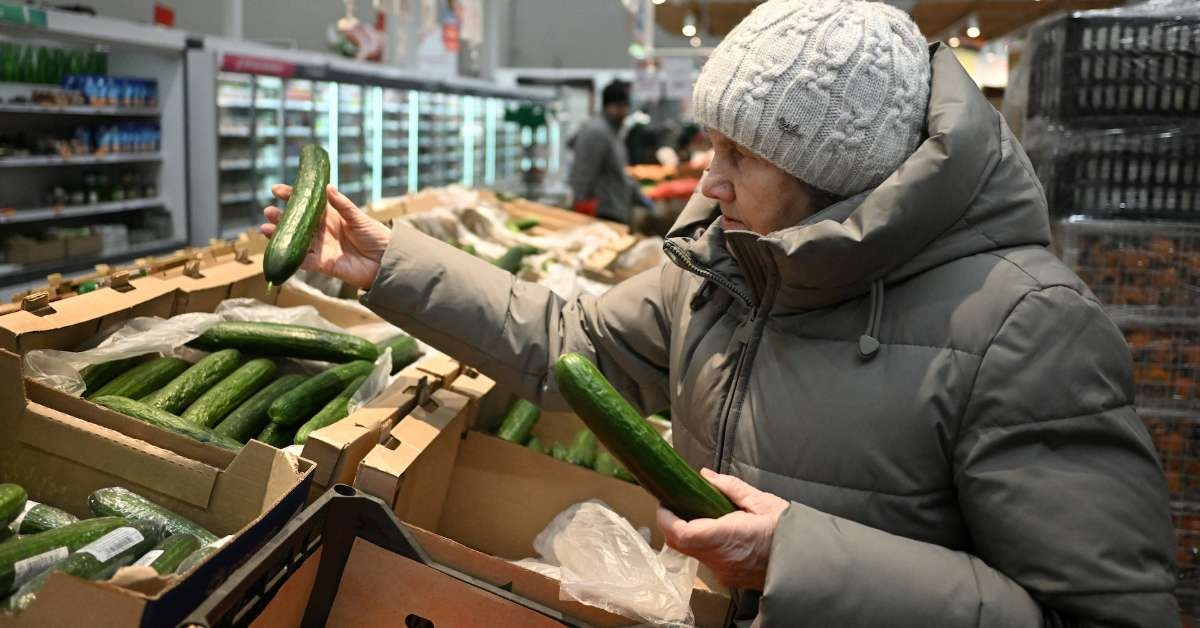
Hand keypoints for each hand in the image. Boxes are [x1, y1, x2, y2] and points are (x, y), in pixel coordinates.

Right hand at [261, 184, 390, 290]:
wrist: (386, 261)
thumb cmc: (376, 236)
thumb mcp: (359, 218)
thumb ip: (343, 205)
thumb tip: (327, 187)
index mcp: (331, 216)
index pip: (307, 204)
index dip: (292, 196)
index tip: (276, 190)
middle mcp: (323, 231)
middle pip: (297, 223)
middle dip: (281, 216)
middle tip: (268, 210)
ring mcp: (321, 248)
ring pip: (295, 241)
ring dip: (280, 235)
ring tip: (265, 227)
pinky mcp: (323, 264)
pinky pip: (303, 261)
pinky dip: (291, 256)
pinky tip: (277, 249)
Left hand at [657, 468, 788, 590]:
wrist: (810, 563)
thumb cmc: (789, 531)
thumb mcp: (763, 502)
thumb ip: (731, 487)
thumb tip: (706, 476)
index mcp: (727, 537)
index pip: (682, 533)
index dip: (666, 518)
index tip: (665, 502)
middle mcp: (721, 559)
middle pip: (680, 545)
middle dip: (671, 524)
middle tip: (674, 503)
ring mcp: (724, 572)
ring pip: (692, 553)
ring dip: (687, 534)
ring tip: (696, 512)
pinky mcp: (730, 578)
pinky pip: (707, 560)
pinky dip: (702, 544)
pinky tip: (714, 530)